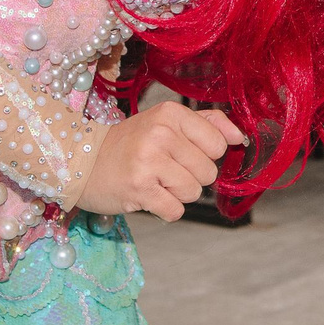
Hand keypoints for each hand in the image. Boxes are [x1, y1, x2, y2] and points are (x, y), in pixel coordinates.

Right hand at [75, 102, 246, 221]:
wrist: (83, 163)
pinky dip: (165, 210)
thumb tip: (240, 137)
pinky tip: (148, 196)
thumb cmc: (131, 144)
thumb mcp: (166, 123)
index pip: (218, 144)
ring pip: (194, 192)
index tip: (180, 152)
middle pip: (208, 172)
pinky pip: (176, 211)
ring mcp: (149, 161)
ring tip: (155, 182)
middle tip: (163, 169)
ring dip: (177, 194)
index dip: (204, 155)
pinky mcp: (140, 189)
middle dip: (191, 177)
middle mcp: (160, 133)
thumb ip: (207, 123)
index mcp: (170, 113)